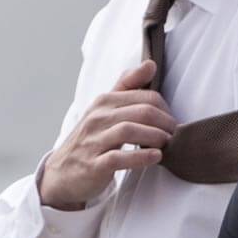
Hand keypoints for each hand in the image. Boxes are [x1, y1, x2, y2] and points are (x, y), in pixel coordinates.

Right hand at [37, 61, 177, 209]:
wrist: (62, 173)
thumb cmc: (90, 140)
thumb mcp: (105, 110)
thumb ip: (128, 86)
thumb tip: (150, 64)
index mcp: (103, 102)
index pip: (144, 96)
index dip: (165, 108)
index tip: (171, 122)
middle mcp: (97, 118)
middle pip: (141, 111)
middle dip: (165, 123)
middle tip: (175, 135)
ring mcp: (93, 141)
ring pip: (129, 131)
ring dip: (155, 137)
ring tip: (167, 145)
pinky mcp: (93, 165)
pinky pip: (119, 157)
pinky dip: (140, 157)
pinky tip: (155, 157)